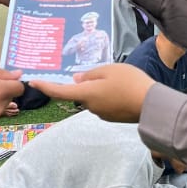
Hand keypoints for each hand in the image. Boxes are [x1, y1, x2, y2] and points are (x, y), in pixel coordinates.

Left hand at [33, 64, 153, 122]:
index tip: (34, 82)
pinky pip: (104, 103)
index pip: (60, 91)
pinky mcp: (113, 117)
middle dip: (85, 83)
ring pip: (93, 97)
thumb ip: (90, 74)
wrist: (152, 105)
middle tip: (101, 71)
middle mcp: (91, 107)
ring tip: (117, 77)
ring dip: (99, 88)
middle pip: (80, 93)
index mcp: (87, 94)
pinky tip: (121, 87)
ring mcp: (102, 114)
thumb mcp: (109, 70)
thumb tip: (76, 79)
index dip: (46, 86)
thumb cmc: (129, 82)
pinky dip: (108, 95)